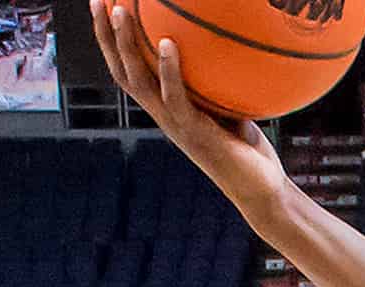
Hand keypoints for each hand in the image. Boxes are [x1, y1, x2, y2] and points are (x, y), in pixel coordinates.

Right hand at [91, 1, 291, 205]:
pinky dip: (169, 69)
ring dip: (126, 46)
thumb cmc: (247, 149)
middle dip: (105, 35)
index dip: (112, 41)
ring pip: (138, 80)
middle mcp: (162, 115)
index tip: (106, 6)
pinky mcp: (194, 132)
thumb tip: (228, 39)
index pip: (129, 69)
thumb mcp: (230, 105)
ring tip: (119, 11)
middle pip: (121, 70)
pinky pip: (175, 96)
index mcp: (165, 107)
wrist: (259, 190)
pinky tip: (168, 43)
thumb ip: (219, 79)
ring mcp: (175, 124)